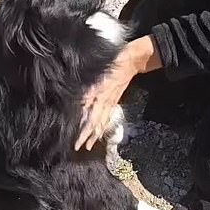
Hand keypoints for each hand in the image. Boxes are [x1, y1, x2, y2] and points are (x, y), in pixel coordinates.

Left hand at [75, 36, 161, 150]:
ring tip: (91, 143)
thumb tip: (81, 105)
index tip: (78, 144)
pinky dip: (103, 124)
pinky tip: (101, 127)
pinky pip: (107, 115)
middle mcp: (106, 102)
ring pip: (102, 121)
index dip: (84, 133)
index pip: (91, 120)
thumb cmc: (115, 65)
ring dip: (96, 133)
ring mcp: (111, 101)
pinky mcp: (114, 99)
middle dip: (89, 137)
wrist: (131, 61)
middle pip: (96, 124)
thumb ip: (89, 91)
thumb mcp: (99, 76)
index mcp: (101, 98)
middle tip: (81, 148)